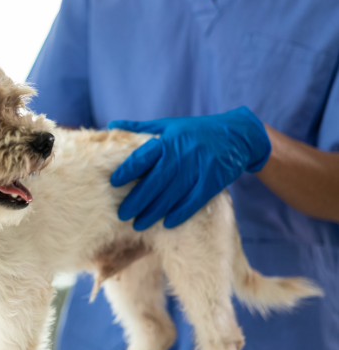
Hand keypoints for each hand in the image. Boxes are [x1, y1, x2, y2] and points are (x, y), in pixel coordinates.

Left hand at [109, 106, 270, 230]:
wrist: (238, 135)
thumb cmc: (196, 131)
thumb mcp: (169, 125)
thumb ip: (140, 127)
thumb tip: (110, 125)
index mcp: (167, 140)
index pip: (143, 156)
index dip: (127, 170)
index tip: (113, 182)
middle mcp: (182, 153)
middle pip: (155, 181)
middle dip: (137, 199)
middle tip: (122, 214)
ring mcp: (199, 167)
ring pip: (173, 194)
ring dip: (154, 211)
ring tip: (138, 224)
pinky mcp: (214, 180)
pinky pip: (194, 200)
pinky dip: (180, 212)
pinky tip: (167, 223)